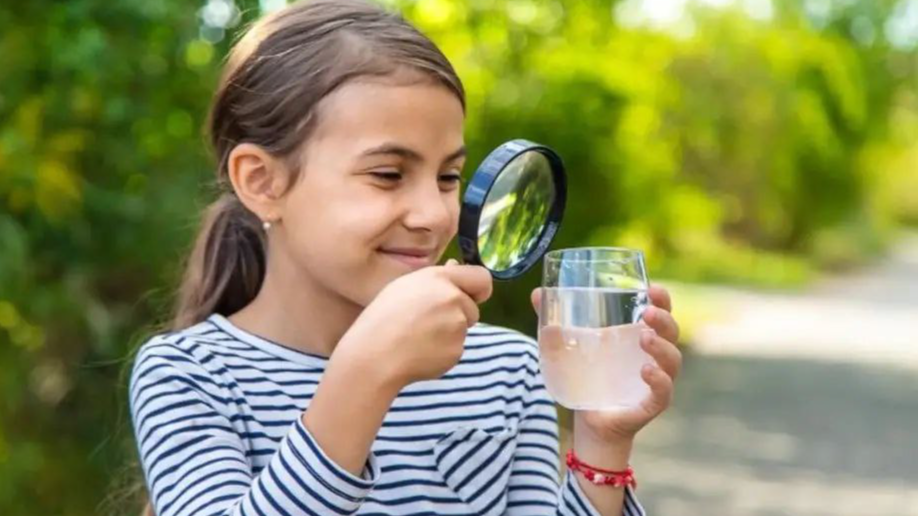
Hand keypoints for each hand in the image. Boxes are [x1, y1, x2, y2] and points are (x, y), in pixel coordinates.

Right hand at [337, 260, 492, 390]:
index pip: (481, 278)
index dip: (478, 288)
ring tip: (418, 336)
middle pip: (472, 308)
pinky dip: (442, 351)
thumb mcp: (404, 286)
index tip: (472, 295)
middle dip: (458, 314)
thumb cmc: (382, 317)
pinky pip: (455, 349)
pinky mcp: (457, 351)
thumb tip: (455, 265)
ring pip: (462, 329)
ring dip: (448, 333)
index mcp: (440, 279)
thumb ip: (436, 278)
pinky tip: (419, 351)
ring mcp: (458, 327)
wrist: (374, 355)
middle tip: (427, 321)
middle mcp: (454, 300)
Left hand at [531, 285, 681, 443]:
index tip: (654, 288)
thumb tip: (535, 293)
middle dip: (665, 320)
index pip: (660, 314)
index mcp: (637, 339)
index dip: (663, 300)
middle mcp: (652, 358)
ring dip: (662, 347)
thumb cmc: (585, 379)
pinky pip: (664, 392)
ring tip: (644, 337)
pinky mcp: (651, 405)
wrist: (588, 422)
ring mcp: (655, 382)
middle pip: (672, 334)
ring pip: (672, 362)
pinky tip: (646, 370)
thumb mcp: (567, 348)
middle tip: (649, 311)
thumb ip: (553, 321)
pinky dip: (659, 380)